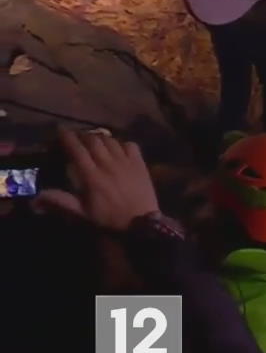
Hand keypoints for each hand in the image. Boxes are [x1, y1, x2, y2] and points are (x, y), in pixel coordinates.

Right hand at [34, 126, 159, 231]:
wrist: (142, 222)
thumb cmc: (109, 218)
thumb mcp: (82, 213)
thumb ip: (61, 201)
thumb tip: (37, 196)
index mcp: (92, 176)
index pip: (77, 150)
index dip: (68, 138)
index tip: (61, 130)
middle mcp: (108, 164)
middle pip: (93, 140)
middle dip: (83, 135)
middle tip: (77, 136)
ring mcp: (126, 162)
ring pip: (111, 140)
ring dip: (100, 137)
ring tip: (94, 139)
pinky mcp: (140, 163)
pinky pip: (131, 145)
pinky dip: (122, 143)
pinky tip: (118, 148)